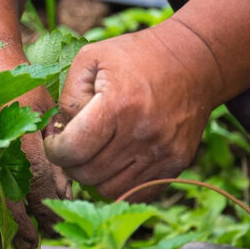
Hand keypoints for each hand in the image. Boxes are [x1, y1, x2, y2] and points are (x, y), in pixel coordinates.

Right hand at [0, 86, 71, 248]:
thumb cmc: (11, 79)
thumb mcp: (41, 106)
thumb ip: (53, 148)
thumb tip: (64, 193)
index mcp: (13, 123)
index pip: (35, 178)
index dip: (45, 207)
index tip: (52, 223)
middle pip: (1, 196)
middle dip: (19, 227)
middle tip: (32, 243)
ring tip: (5, 248)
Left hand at [44, 23, 219, 200]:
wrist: (194, 61)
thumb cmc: (136, 56)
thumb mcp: (91, 58)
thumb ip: (68, 95)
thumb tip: (63, 131)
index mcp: (118, 105)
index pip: (73, 150)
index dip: (55, 150)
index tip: (55, 141)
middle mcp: (143, 133)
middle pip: (88, 174)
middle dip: (71, 164)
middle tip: (72, 148)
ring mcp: (163, 152)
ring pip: (109, 190)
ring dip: (93, 177)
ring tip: (92, 155)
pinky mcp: (177, 163)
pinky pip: (137, 192)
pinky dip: (119, 184)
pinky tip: (113, 163)